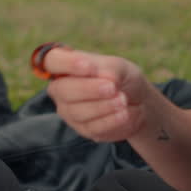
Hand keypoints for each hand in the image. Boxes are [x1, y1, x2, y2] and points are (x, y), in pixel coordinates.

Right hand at [42, 46, 160, 142]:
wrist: (137, 102)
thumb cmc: (122, 78)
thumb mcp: (119, 66)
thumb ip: (108, 69)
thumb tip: (103, 80)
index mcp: (66, 66)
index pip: (53, 61)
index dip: (67, 63)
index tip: (89, 66)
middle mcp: (61, 88)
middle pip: (62, 89)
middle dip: (87, 89)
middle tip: (111, 87)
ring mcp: (69, 111)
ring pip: (76, 111)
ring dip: (102, 106)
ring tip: (123, 100)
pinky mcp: (83, 129)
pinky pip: (91, 127)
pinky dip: (110, 120)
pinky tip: (123, 113)